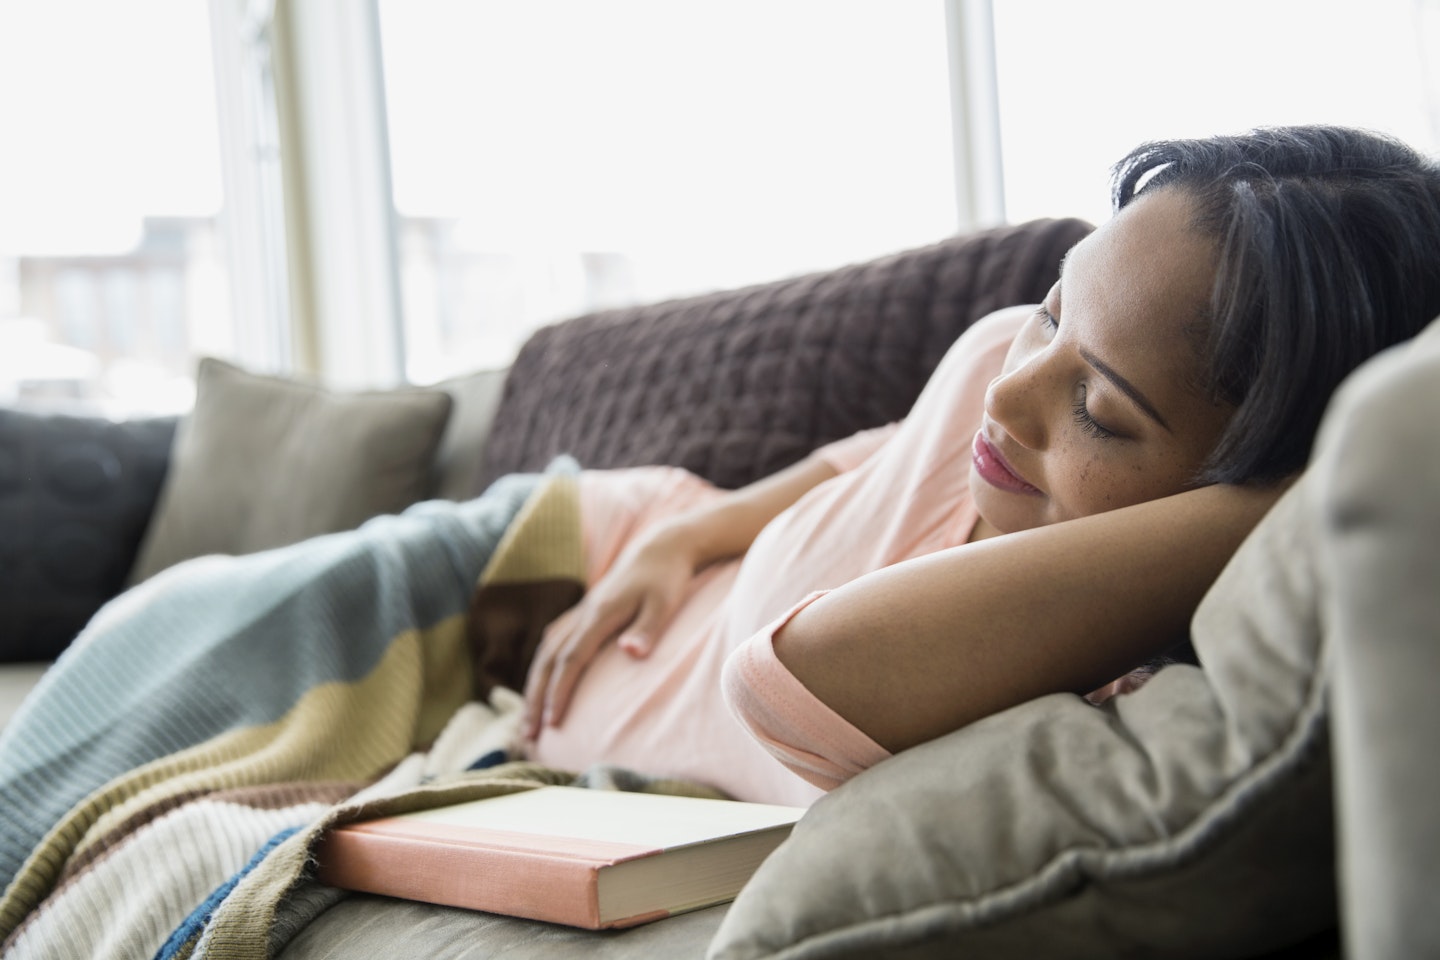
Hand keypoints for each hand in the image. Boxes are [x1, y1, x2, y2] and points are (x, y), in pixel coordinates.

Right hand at [522, 523, 699, 737]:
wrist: (659, 548)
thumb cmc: (666, 579)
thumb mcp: (664, 604)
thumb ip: (647, 629)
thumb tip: (631, 653)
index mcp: (599, 615)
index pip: (572, 659)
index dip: (560, 691)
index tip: (553, 723)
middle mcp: (582, 615)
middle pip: (549, 661)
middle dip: (535, 699)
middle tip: (528, 736)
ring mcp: (579, 613)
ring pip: (545, 654)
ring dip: (533, 688)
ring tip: (527, 722)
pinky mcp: (582, 614)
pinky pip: (552, 644)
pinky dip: (541, 668)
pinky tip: (538, 686)